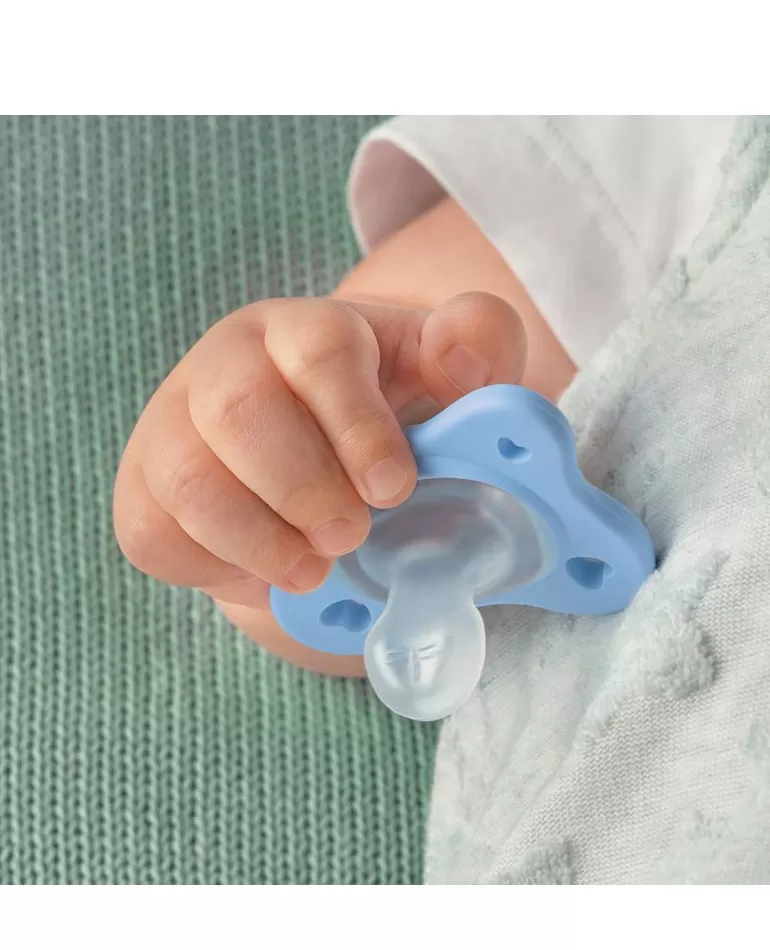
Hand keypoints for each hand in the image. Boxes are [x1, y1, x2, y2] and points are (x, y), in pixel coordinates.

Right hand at [114, 292, 526, 613]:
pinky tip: (263, 567)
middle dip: (305, 488)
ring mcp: (173, 424)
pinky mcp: (142, 488)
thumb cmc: (382, 421)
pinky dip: (216, 567)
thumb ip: (477, 346)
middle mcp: (227, 364)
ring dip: (261, 540)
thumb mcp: (443, 380)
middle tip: (351, 536)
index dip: (358, 424)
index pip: (319, 351)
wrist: (307, 472)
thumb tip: (461, 351)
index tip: (393, 488)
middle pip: (240, 412)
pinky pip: (156, 533)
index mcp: (304, 329)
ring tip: (313, 569)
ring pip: (190, 481)